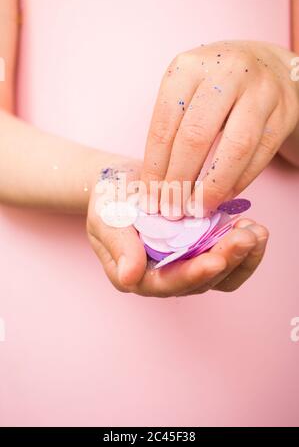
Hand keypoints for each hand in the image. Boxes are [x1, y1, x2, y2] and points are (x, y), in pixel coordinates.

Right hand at [86, 163, 268, 296]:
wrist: (123, 183)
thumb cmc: (109, 199)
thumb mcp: (106, 216)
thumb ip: (118, 245)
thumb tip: (130, 277)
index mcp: (136, 275)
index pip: (167, 282)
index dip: (192, 274)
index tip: (216, 259)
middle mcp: (163, 277)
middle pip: (200, 281)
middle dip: (227, 260)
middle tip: (247, 236)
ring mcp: (184, 266)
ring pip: (219, 275)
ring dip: (241, 257)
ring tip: (256, 231)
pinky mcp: (200, 252)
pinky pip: (226, 260)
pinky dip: (243, 249)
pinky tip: (253, 228)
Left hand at [140, 40, 298, 217]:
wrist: (266, 65)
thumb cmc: (215, 85)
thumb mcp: (185, 91)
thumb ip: (171, 129)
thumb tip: (157, 186)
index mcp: (188, 67)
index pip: (164, 125)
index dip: (155, 168)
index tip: (150, 198)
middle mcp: (226, 72)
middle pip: (196, 136)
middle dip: (180, 180)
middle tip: (171, 210)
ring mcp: (261, 91)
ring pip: (235, 148)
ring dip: (212, 187)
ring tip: (196, 209)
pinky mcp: (284, 112)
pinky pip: (260, 155)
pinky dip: (239, 182)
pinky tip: (222, 197)